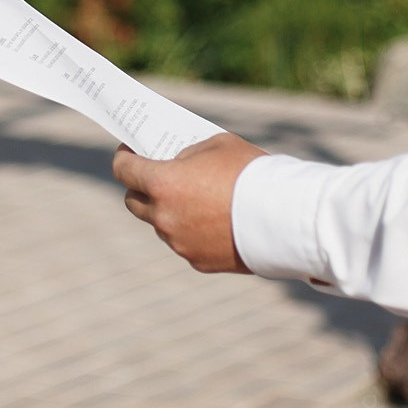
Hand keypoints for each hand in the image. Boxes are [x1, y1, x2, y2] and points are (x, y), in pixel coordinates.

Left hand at [112, 132, 266, 273]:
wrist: (283, 217)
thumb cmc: (251, 172)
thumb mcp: (218, 146)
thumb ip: (189, 154)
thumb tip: (177, 164)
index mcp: (162, 183)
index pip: (124, 171)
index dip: (124, 159)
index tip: (128, 152)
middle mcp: (164, 217)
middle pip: (134, 203)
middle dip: (140, 188)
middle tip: (154, 176)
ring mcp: (179, 243)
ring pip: (161, 225)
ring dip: (168, 212)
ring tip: (192, 199)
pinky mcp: (198, 262)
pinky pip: (185, 243)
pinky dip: (192, 232)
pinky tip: (213, 221)